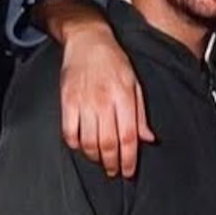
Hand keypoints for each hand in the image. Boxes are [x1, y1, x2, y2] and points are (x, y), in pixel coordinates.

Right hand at [60, 24, 152, 177]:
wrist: (88, 42)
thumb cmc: (116, 62)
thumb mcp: (136, 85)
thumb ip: (140, 115)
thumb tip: (149, 139)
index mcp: (124, 98)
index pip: (128, 136)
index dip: (129, 158)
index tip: (129, 172)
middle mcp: (103, 102)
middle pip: (108, 143)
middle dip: (113, 163)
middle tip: (116, 172)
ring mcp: (83, 102)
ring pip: (88, 141)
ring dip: (95, 157)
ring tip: (102, 163)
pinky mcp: (66, 102)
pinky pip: (69, 132)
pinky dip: (75, 145)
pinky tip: (83, 148)